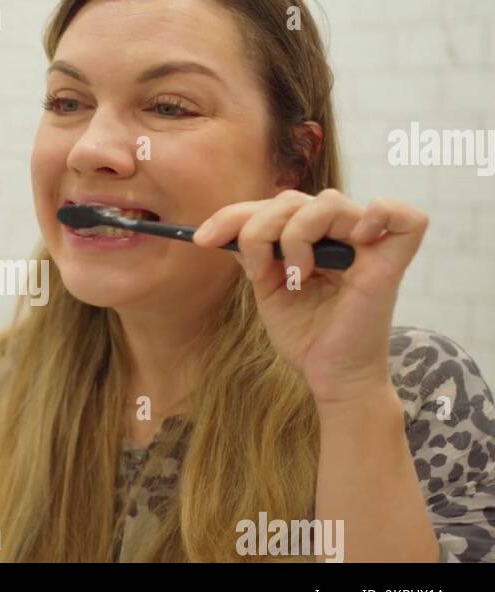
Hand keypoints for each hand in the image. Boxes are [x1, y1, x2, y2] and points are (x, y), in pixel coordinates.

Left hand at [192, 189, 428, 403]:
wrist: (330, 378)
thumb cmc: (306, 338)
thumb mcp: (269, 289)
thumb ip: (255, 253)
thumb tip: (227, 228)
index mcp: (314, 240)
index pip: (275, 205)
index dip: (235, 214)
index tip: (202, 239)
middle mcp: (341, 237)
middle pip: (294, 199)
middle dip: (257, 226)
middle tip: (253, 271)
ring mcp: (367, 247)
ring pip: (328, 201)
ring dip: (295, 234)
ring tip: (295, 275)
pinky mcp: (390, 264)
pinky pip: (403, 218)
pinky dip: (380, 214)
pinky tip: (353, 239)